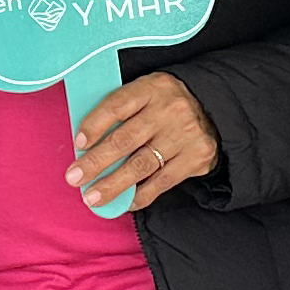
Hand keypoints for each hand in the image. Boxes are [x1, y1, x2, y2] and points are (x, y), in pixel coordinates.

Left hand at [67, 72, 218, 212]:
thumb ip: (122, 110)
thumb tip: (86, 143)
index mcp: (152, 88)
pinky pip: (162, 181)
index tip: (78, 143)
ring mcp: (184, 135)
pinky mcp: (196, 157)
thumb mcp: (148, 92)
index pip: (118, 106)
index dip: (95, 125)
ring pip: (141, 165)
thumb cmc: (166, 104)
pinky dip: (141, 195)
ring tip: (92, 197)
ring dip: (113, 184)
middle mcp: (169, 110)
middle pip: (126, 139)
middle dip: (96, 162)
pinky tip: (124, 202)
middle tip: (74, 178)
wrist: (214, 109)